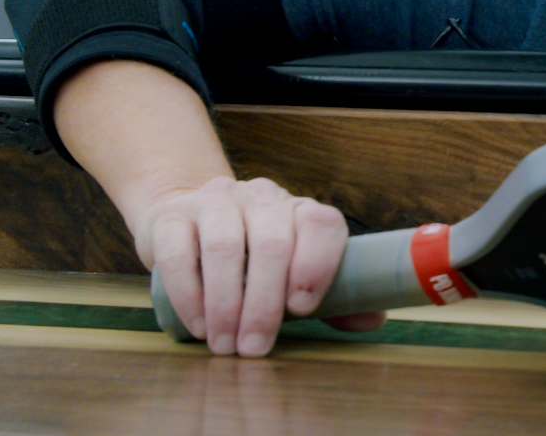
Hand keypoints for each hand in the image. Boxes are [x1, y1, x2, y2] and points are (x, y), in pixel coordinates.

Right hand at [133, 176, 384, 356]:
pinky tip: (198, 324)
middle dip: (264, 303)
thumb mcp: (291, 272)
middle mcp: (261, 198)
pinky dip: (189, 294)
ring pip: (225, 246)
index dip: (317, 264)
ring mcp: (215, 201)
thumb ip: (332, 296)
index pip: (320, 223)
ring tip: (224, 344)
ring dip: (226, 304)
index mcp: (298, 210)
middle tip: (253, 347)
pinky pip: (180, 253)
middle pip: (272, 242)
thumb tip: (374, 319)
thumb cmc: (250, 258)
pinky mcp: (172, 216)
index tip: (302, 309)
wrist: (186, 221)